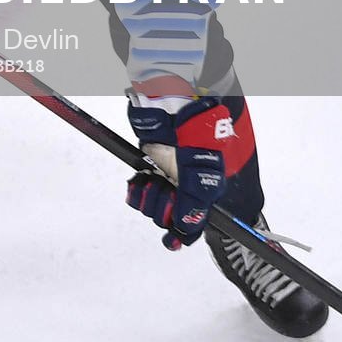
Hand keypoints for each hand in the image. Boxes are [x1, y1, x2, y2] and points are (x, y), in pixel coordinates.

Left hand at [124, 94, 250, 249]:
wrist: (171, 99)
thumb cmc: (195, 131)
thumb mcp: (201, 169)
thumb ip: (195, 201)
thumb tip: (184, 229)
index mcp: (206, 189)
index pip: (194, 224)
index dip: (183, 234)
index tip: (172, 241)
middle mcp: (185, 187)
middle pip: (169, 219)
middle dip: (163, 209)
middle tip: (164, 189)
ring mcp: (164, 178)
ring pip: (151, 208)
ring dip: (149, 198)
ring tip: (153, 180)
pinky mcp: (145, 168)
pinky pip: (135, 192)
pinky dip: (136, 189)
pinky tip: (140, 178)